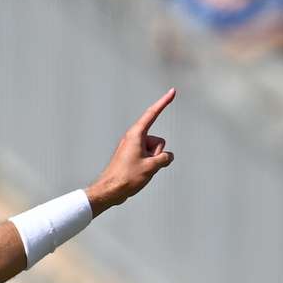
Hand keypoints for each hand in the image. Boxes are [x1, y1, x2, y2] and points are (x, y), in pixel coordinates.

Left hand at [87, 88, 175, 215]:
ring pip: (155, 151)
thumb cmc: (127, 177)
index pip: (152, 114)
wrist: (109, 190)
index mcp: (136, 135)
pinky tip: (138, 174)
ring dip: (152, 162)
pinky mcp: (132, 157)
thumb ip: (165, 158)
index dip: (164, 102)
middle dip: (157, 154)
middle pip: (158, 141)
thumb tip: (166, 157)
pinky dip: (148, 166)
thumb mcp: (152, 167)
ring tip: (138, 171)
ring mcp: (133, 148)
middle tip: (142, 166)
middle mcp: (133, 138)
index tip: (173, 91)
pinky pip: (149, 158)